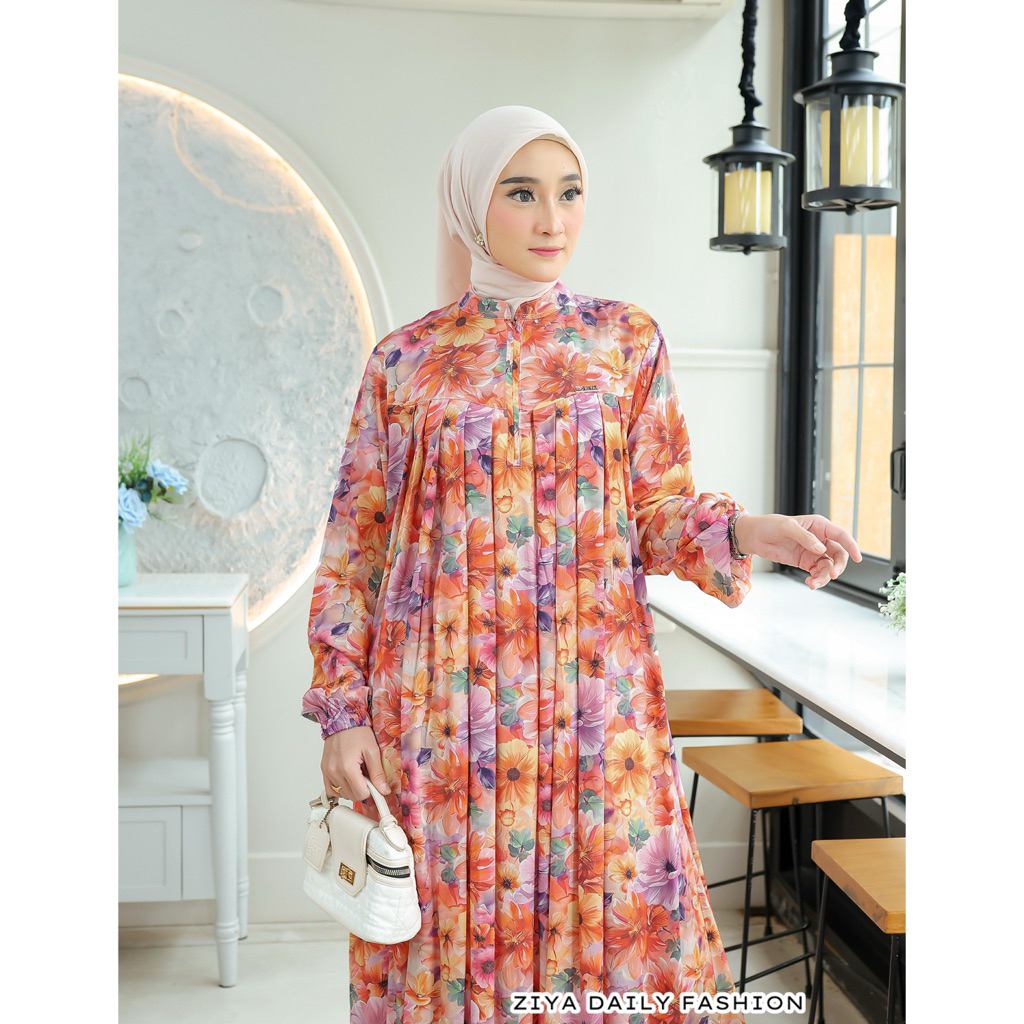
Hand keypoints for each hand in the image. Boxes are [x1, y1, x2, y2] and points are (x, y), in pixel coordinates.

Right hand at [321, 726, 392, 813]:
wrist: (342, 720)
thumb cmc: (357, 732)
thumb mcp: (372, 751)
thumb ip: (377, 773)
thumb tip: (384, 790)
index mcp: (348, 768)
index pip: (361, 794)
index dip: (371, 791)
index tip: (375, 784)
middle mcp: (335, 771)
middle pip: (351, 795)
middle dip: (362, 789)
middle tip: (367, 775)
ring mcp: (328, 771)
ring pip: (342, 793)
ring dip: (351, 788)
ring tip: (357, 774)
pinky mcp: (324, 769)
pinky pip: (330, 789)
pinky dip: (340, 789)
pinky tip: (347, 780)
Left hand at [733, 512, 860, 589]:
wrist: (754, 536)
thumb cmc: (769, 525)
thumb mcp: (786, 527)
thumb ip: (805, 537)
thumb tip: (821, 549)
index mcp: (819, 525)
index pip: (841, 535)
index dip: (851, 545)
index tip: (858, 558)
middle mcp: (820, 539)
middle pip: (838, 554)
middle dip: (838, 566)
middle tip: (832, 575)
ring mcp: (813, 552)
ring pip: (828, 567)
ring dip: (825, 577)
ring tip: (813, 583)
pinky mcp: (805, 562)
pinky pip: (817, 573)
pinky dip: (816, 580)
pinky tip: (809, 582)